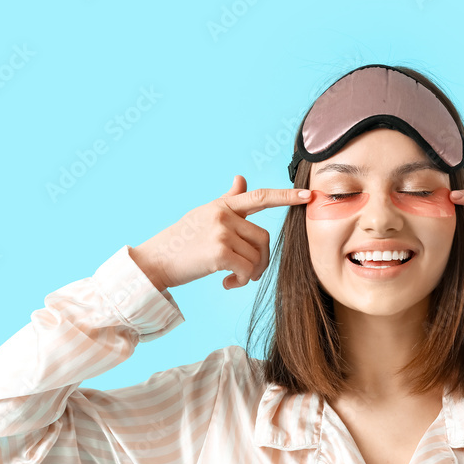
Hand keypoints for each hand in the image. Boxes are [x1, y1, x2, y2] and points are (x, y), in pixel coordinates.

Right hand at [131, 175, 309, 290]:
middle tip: (249, 274)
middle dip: (261, 261)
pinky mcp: (218, 252)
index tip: (309, 196)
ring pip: (256, 257)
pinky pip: (246, 270)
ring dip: (250, 274)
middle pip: (263, 238)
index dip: (285, 197)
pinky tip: (226, 284)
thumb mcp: (204, 216)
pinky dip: (241, 282)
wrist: (154, 262)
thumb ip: (227, 201)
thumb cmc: (181, 242)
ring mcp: (220, 232)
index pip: (259, 197)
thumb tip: (241, 179)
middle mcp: (222, 215)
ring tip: (233, 279)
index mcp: (222, 206)